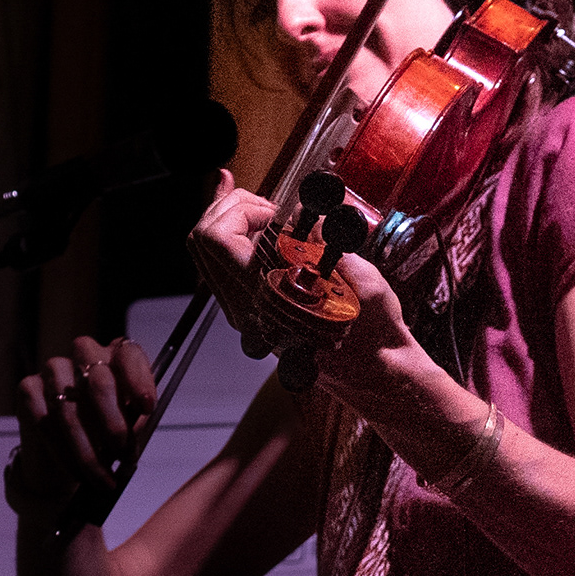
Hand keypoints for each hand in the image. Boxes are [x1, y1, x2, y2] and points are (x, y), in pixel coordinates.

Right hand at [4, 334, 161, 519]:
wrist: (69, 455)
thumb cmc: (107, 434)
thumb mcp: (129, 427)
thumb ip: (135, 420)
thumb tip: (137, 425)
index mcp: (117, 356)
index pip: (129, 355)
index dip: (138, 380)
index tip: (147, 407)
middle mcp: (84, 354)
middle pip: (97, 380)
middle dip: (113, 423)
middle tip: (123, 455)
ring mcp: (53, 369)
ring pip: (69, 408)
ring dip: (88, 450)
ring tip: (104, 479)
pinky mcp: (29, 389)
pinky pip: (44, 422)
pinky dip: (64, 453)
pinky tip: (78, 473)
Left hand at [185, 171, 423, 387]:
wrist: (372, 368)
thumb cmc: (370, 329)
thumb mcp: (357, 278)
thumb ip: (325, 242)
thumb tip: (302, 212)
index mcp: (266, 299)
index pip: (219, 239)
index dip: (243, 209)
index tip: (276, 211)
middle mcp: (244, 308)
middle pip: (202, 239)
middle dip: (231, 207)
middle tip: (269, 208)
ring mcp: (241, 309)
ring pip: (205, 251)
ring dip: (230, 220)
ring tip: (264, 211)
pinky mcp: (246, 308)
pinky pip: (218, 265)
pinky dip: (231, 235)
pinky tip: (249, 217)